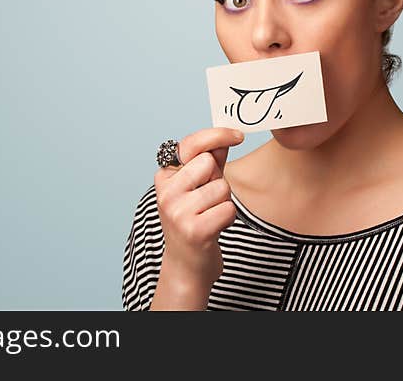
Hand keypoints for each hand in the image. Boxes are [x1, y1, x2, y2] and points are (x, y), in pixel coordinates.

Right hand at [153, 127, 244, 289]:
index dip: (216, 135)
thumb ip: (211, 161)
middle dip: (218, 179)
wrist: (186, 268)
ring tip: (209, 216)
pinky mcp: (194, 230)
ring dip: (223, 202)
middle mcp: (166, 192)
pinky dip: (228, 219)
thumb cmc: (195, 222)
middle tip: (208, 200)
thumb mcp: (199, 187)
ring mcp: (177, 211)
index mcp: (164, 177)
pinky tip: (214, 229)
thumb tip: (226, 136)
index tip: (238, 135)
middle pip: (209, 164)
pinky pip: (228, 209)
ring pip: (222, 187)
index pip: (190, 144)